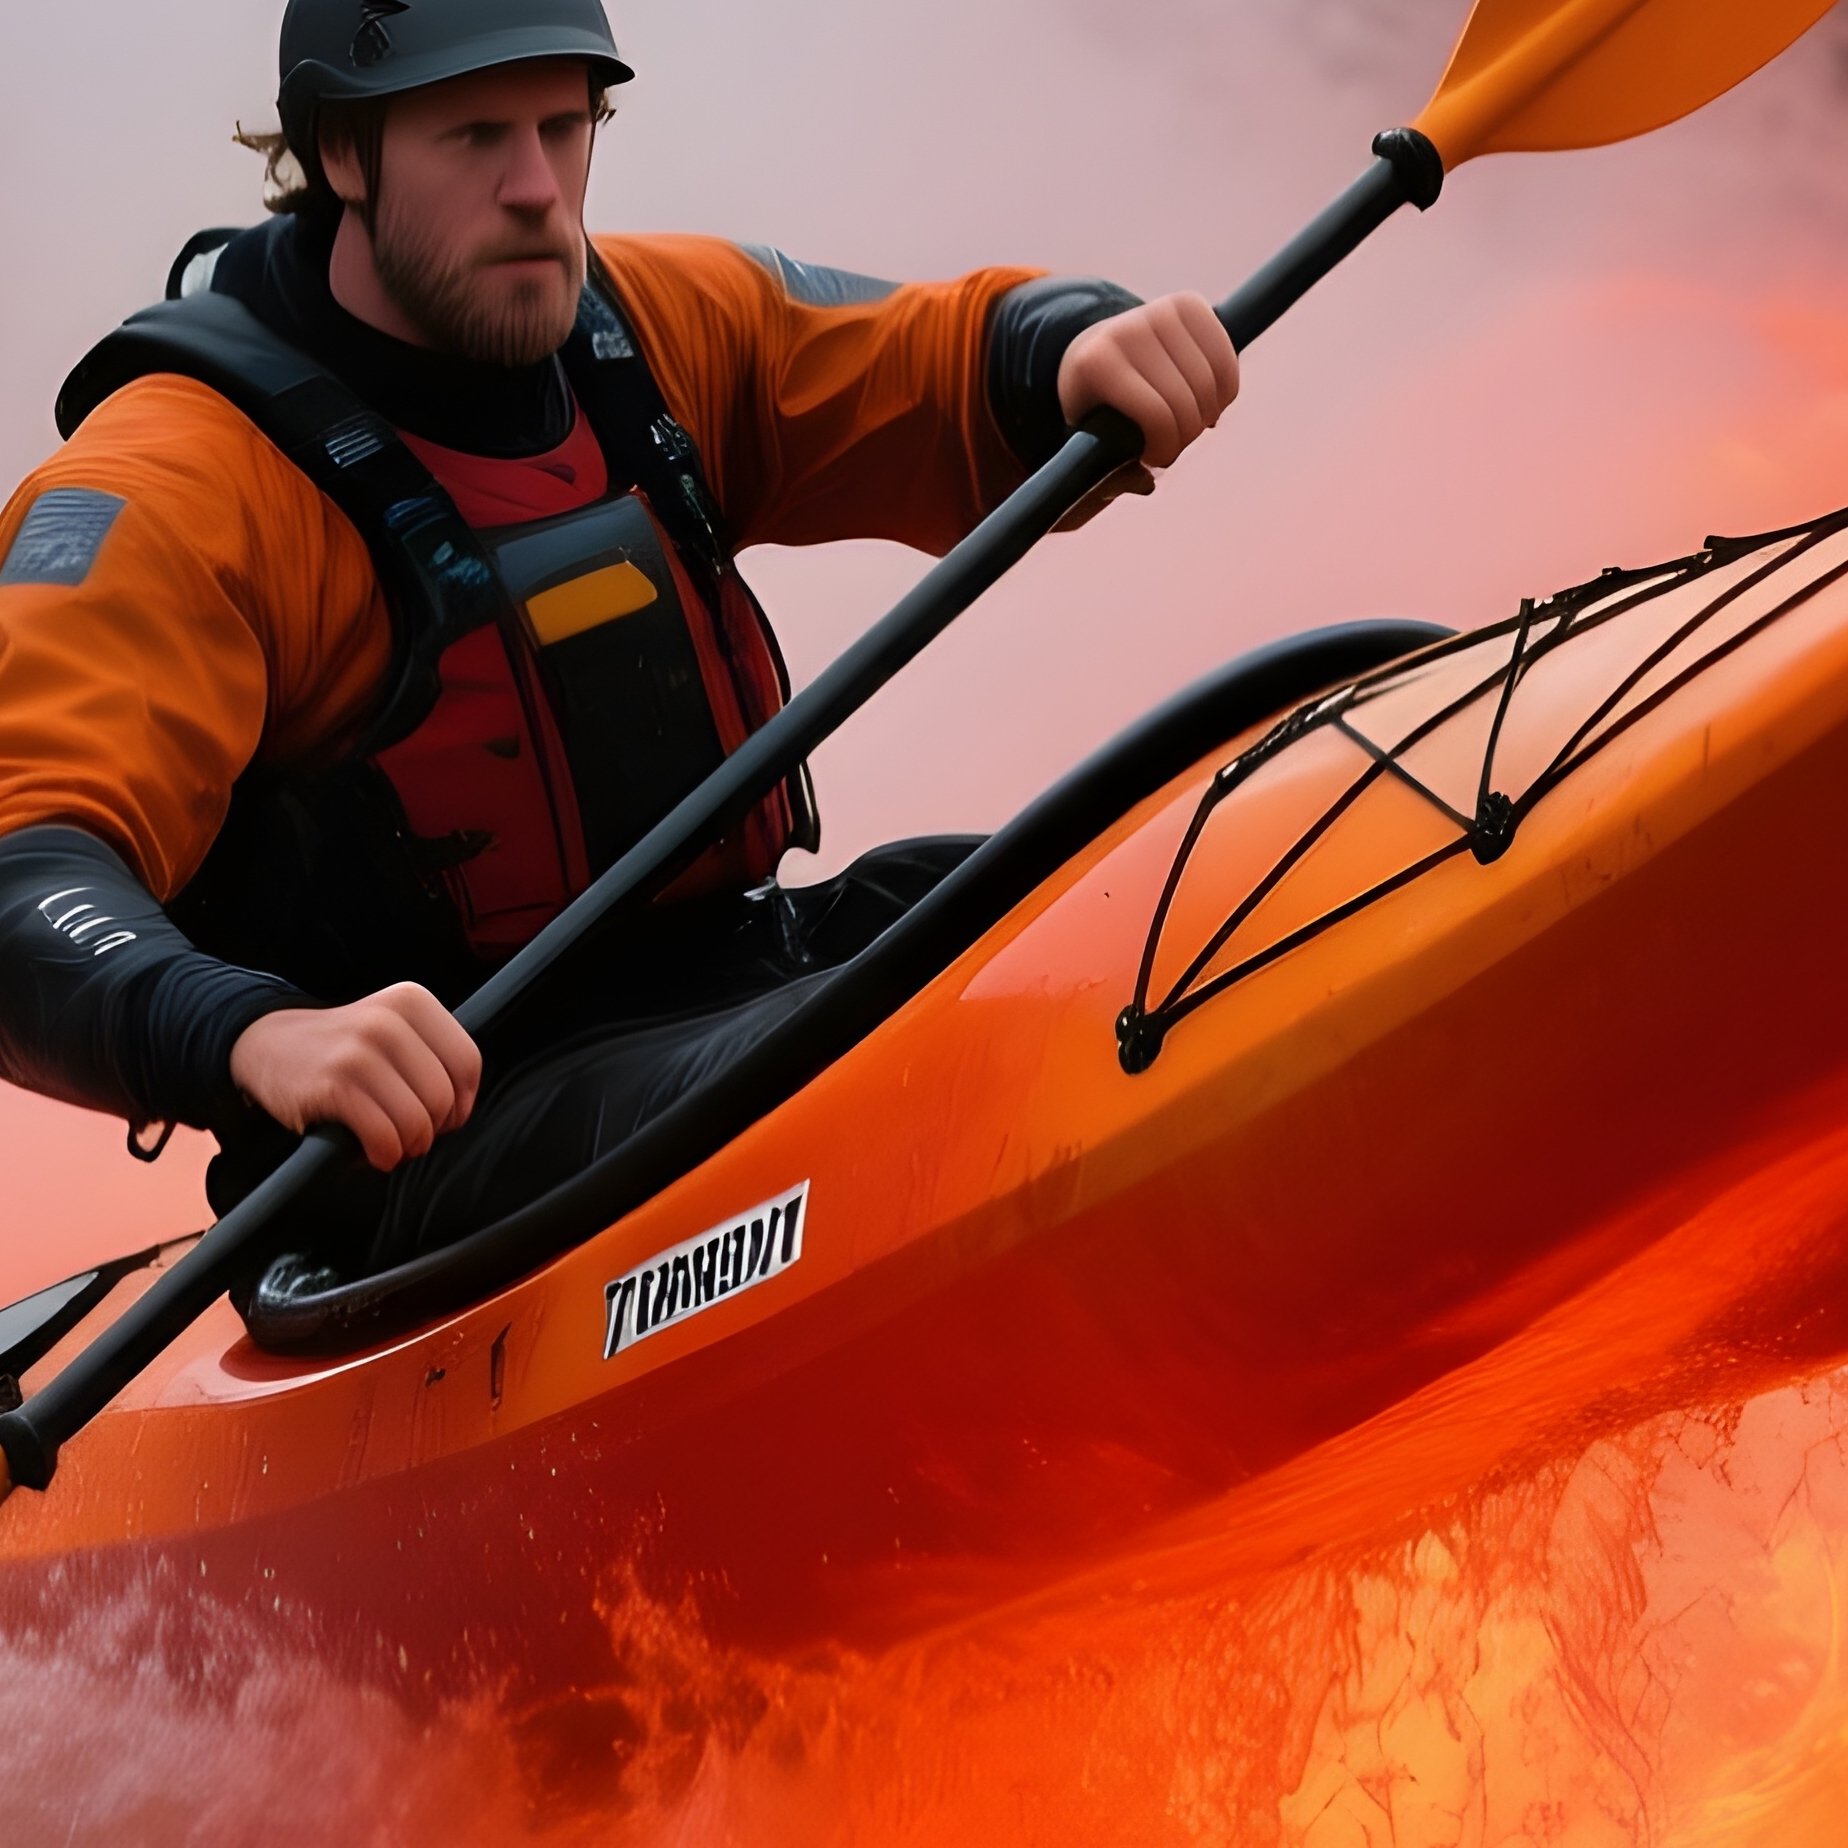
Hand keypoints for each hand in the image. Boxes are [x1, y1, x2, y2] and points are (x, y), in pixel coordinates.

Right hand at [229, 982, 482, 1170]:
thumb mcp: (393, 1031)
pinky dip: (384, 1154)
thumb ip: (433, 1058)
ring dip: (408, 1146)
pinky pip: (384, 1136)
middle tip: (409, 1135)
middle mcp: (387, 1021)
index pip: (467, 1062)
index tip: (442, 1117)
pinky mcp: (331, 1086)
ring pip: (417, 1120)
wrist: (266, 1044)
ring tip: (391, 1144)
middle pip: (443, 1097)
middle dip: (432, 1130)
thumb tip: (460, 1111)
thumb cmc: (342, 1050)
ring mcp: (358, 1051)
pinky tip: (372, 1152)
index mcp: (411, 1001)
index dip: (461, 1102)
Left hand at [1052, 291, 1239, 528]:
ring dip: (1207, 416)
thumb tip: (1145, 484)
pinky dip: (1225, 391)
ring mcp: (1159, 310)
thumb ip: (1108, 472)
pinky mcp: (1189, 303)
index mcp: (1097, 363)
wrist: (1093, 349)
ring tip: (1189, 424)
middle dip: (1186, 435)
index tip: (1153, 458)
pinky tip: (1207, 403)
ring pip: (1212, 382)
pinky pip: (1226, 359)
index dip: (1165, 449)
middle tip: (1173, 443)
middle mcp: (1128, 328)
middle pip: (1187, 401)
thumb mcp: (1089, 441)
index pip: (1156, 416)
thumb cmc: (1094, 406)